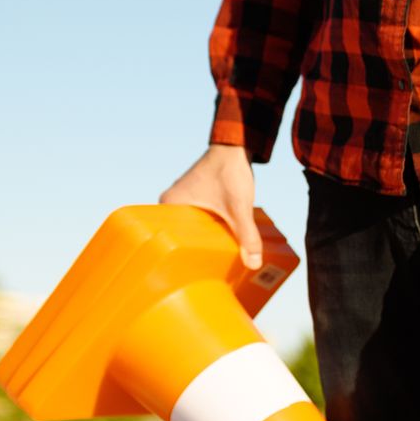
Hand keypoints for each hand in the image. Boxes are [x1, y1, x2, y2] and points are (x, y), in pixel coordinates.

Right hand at [160, 144, 262, 268]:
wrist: (236, 146)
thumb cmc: (230, 172)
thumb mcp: (239, 208)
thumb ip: (247, 236)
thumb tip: (254, 265)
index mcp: (169, 205)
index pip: (165, 238)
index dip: (176, 257)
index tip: (186, 274)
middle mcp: (171, 203)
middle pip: (180, 236)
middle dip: (193, 253)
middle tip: (205, 274)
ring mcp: (183, 201)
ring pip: (191, 230)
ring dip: (203, 242)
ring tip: (214, 264)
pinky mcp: (197, 199)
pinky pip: (200, 222)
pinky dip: (209, 232)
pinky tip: (221, 246)